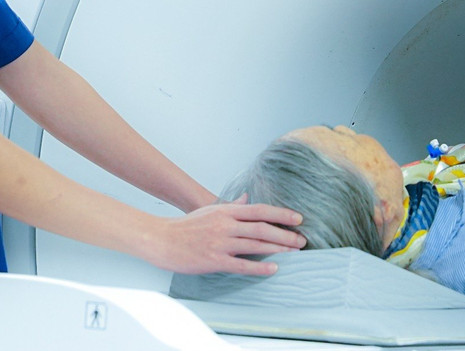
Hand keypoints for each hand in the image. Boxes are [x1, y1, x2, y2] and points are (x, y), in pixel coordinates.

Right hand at [146, 196, 305, 275]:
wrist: (162, 240)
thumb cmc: (186, 226)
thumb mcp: (210, 210)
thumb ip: (231, 206)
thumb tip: (247, 197)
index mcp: (226, 211)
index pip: (260, 210)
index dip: (281, 214)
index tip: (298, 218)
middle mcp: (226, 225)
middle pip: (262, 228)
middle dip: (285, 234)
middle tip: (302, 239)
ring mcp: (220, 243)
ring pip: (256, 244)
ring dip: (278, 248)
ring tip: (294, 252)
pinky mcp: (214, 260)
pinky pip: (242, 264)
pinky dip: (259, 266)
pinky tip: (273, 268)